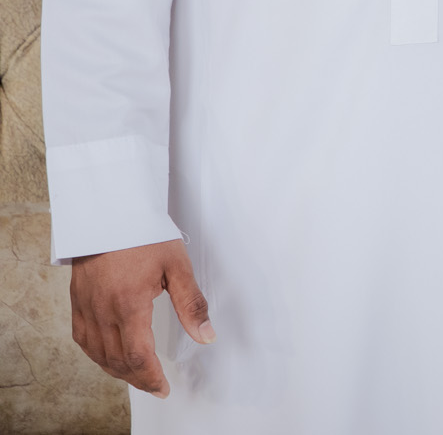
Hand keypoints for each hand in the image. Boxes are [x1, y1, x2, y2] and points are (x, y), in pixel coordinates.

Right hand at [69, 238, 213, 397]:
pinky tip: (111, 356)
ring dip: (118, 370)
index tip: (164, 387)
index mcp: (129, 304)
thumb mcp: (177, 266)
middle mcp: (102, 311)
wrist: (109, 213)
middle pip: (117, 361)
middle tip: (156, 386)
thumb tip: (207, 336)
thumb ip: (192, 304)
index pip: (138, 356)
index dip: (151, 377)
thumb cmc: (144, 235)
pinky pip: (83, 340)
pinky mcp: (77, 303)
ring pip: (98, 354)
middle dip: (138, 378)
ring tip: (139, 376)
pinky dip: (98, 355)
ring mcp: (86, 308)